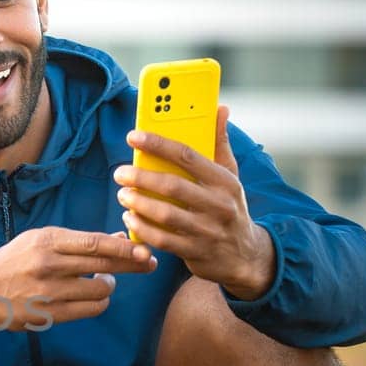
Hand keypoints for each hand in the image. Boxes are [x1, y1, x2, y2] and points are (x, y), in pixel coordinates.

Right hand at [0, 226, 156, 344]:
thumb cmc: (14, 262)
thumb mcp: (40, 241)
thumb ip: (78, 241)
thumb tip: (119, 239)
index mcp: (47, 240)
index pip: (95, 243)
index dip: (124, 248)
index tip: (145, 250)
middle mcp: (49, 264)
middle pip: (103, 266)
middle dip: (132, 265)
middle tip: (149, 264)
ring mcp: (49, 291)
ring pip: (100, 290)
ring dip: (108, 286)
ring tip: (103, 282)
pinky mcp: (49, 314)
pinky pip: (91, 309)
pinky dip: (99, 302)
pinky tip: (94, 297)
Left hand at [113, 105, 274, 299]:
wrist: (245, 256)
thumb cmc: (230, 207)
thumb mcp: (231, 176)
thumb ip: (220, 143)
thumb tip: (220, 109)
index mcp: (225, 181)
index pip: (188, 155)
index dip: (158, 143)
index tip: (133, 136)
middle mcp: (219, 205)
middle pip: (172, 186)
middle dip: (140, 177)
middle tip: (120, 173)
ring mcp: (207, 230)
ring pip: (164, 214)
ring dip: (137, 203)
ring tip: (123, 195)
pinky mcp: (195, 252)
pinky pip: (162, 239)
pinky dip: (141, 228)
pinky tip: (130, 218)